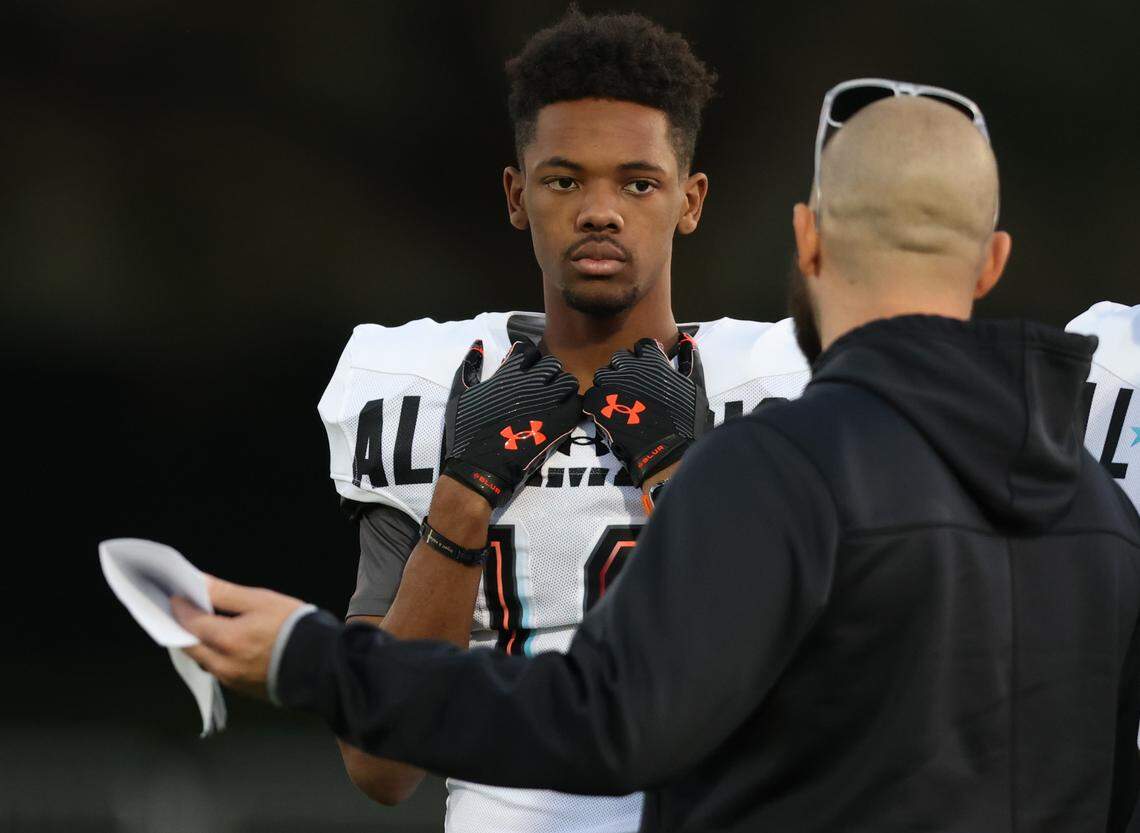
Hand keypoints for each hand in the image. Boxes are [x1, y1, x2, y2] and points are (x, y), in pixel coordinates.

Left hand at [171, 576, 306, 700]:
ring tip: (203, 626)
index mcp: (228, 640)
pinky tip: (224, 645)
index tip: (176, 597)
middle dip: (182, 628)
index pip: (191, 622)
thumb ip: (226, 593)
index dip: (181, 608)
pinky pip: (219, 672)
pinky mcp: (244, 690)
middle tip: (181, 612)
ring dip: (198, 644)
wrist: (324, 663)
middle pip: (190, 646)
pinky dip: (215, 657)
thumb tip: (199, 582)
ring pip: (203, 661)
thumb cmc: (296, 628)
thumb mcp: (261, 601)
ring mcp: (233, 681)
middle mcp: (225, 665)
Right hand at [442, 340, 581, 506]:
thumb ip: (470, 366)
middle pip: (552, 364)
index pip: (530, 351)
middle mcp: (530, 384)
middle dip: (548, 374)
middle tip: (540, 388)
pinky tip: (560, 415)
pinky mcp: (559, 423)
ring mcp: (547, 403)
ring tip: (553, 400)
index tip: (525, 371)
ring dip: (562, 388)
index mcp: (507, 375)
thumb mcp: (460, 395)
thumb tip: (478, 343)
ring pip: (569, 382)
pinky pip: (576, 404)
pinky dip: (571, 407)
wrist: (479, 467)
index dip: (529, 360)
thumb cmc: (466, 432)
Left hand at [583, 335, 709, 487]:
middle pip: (619, 358)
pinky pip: (591, 395)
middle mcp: (630, 368)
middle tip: (633, 389)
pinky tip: (609, 413)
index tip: (647, 371)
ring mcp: (612, 386)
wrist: (667, 452)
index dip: (644, 357)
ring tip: (620, 402)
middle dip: (624, 370)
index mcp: (652, 361)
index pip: (642, 345)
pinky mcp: (598, 404)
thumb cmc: (686, 420)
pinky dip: (597, 403)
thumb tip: (685, 339)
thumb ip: (690, 359)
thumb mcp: (694, 386)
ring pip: (602, 375)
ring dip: (609, 385)